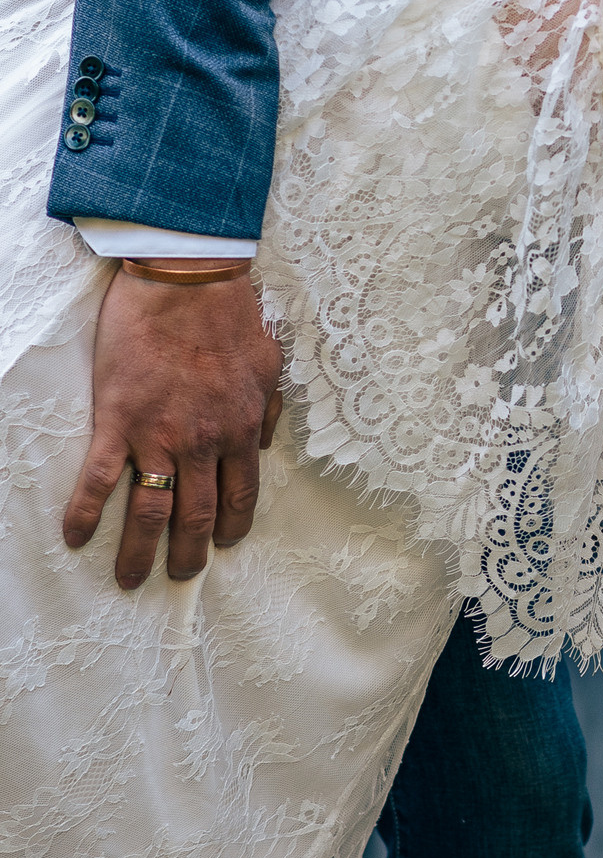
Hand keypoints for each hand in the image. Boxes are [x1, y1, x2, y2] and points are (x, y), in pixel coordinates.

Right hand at [63, 269, 284, 588]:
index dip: (231, 526)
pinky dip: (87, 512)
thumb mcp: (270, 365)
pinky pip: (100, 479)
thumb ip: (268, 411)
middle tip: (180, 577)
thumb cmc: (230, 314)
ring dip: (140, 551)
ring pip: (151, 510)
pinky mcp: (119, 421)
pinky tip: (76, 537)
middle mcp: (204, 444)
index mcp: (242, 430)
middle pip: (196, 516)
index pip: (239, 496)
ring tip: (130, 579)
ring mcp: (160, 436)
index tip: (222, 545)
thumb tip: (263, 444)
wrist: (188, 279)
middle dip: (189, 555)